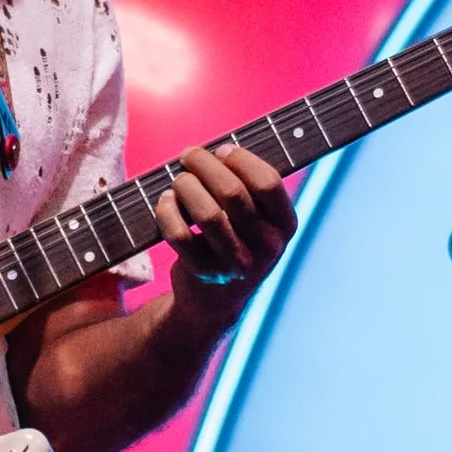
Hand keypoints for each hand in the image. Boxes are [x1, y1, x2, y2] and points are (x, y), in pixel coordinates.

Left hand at [158, 141, 293, 333]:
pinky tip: (166, 201)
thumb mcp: (256, 220)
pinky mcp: (205, 274)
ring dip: (186, 186)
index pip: (268, 182)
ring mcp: (236, 264)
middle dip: (204, 165)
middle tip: (188, 155)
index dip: (241, 160)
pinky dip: (167, 211)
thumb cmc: (234, 241)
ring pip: (207, 214)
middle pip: (233, 194)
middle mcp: (267, 247)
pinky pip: (180, 235)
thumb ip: (248, 187)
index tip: (221, 151)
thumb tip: (217, 151)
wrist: (215, 300)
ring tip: (179, 180)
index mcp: (285, 226)